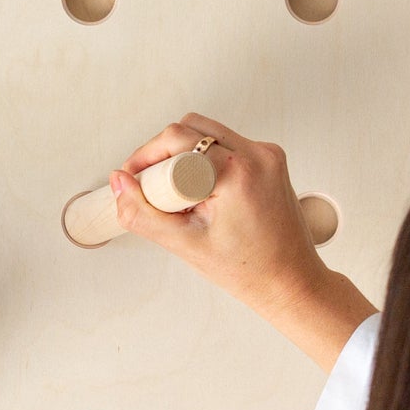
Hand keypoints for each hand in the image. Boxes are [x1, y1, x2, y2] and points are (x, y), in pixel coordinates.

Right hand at [112, 112, 376, 369]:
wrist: (290, 282)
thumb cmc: (248, 270)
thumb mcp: (184, 244)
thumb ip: (142, 213)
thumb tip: (119, 182)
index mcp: (240, 171)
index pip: (177, 138)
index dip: (148, 157)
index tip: (136, 181)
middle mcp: (259, 154)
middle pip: (192, 128)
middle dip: (164, 153)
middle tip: (155, 189)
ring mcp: (268, 155)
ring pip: (208, 133)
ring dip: (184, 156)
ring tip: (181, 197)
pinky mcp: (271, 160)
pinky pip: (226, 145)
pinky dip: (206, 162)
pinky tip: (203, 195)